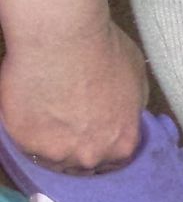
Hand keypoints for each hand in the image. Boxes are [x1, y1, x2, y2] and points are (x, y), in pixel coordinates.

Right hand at [0, 0, 146, 171]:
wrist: (63, 37)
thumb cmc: (103, 51)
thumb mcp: (137, 80)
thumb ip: (132, 106)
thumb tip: (129, 112)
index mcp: (123, 146)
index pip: (112, 162)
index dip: (99, 147)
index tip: (89, 134)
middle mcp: (93, 157)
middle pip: (82, 163)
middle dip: (75, 146)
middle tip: (65, 122)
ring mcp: (58, 153)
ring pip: (52, 156)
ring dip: (50, 140)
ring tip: (45, 115)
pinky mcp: (26, 141)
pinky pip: (25, 142)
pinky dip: (25, 128)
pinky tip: (27, 109)